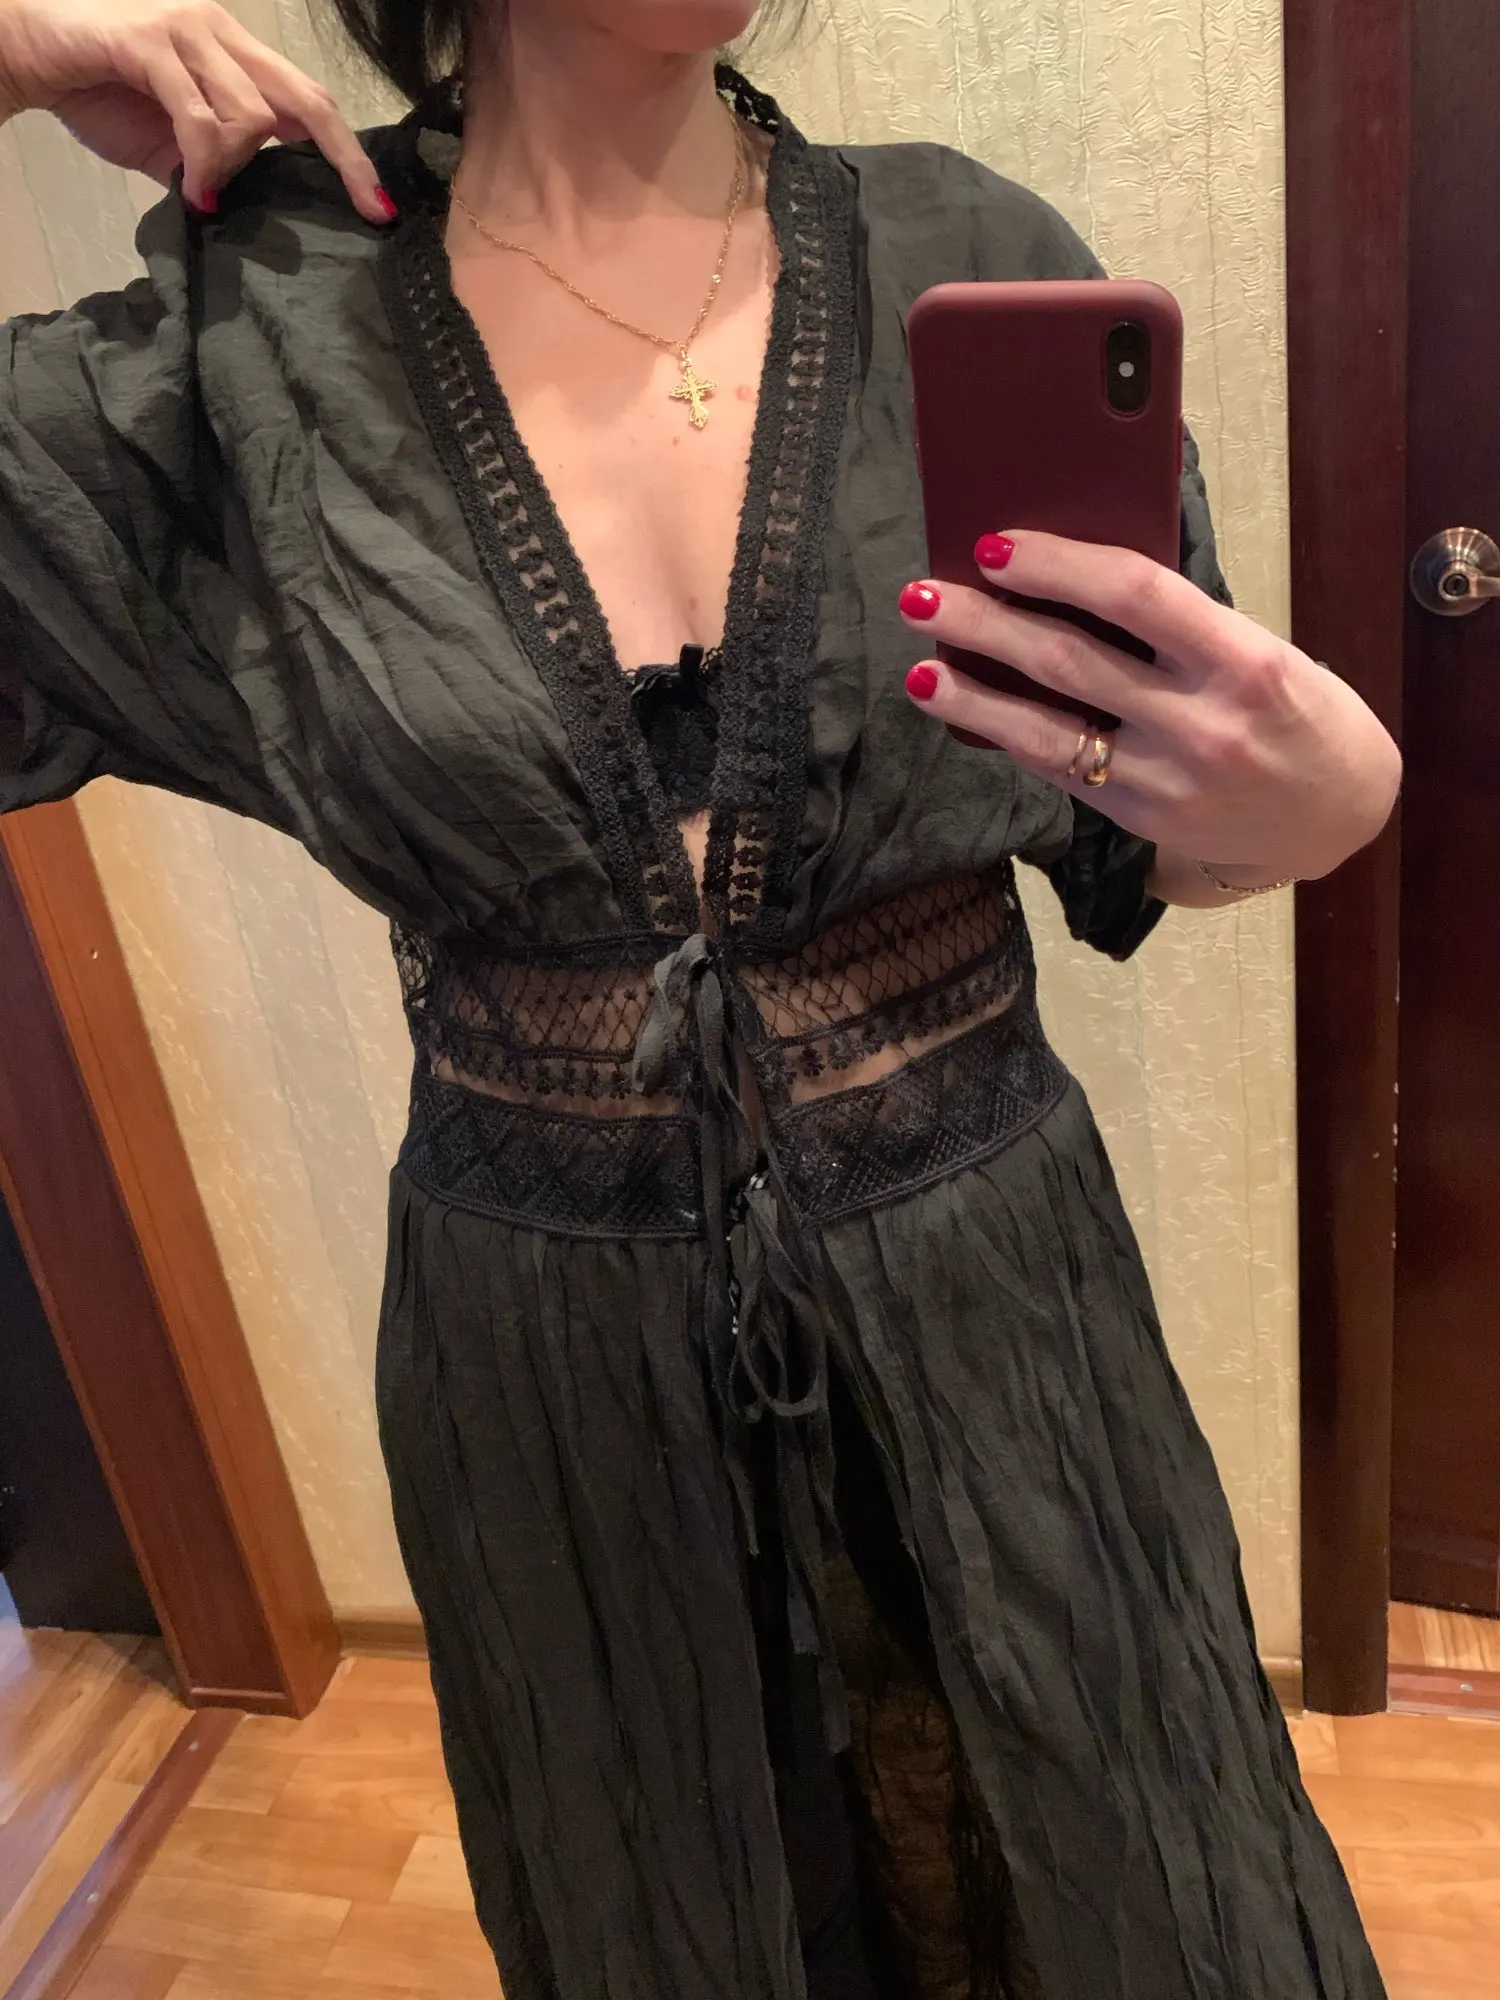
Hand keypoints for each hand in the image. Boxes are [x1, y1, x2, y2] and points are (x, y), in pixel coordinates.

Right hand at [0, 0, 391, 221]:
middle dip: (344, 161)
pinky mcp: (149, 41)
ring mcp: (187, 29)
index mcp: (235, 52)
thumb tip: (256, 209)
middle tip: (365, 211)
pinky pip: (202, 117)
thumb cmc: (101, 92)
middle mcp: (221, 30)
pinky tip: (191, 188)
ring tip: (200, 186)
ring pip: (254, 117)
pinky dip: (204, 162)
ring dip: (233, 168)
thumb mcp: (175, 144)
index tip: (379, 207)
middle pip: (307, 99)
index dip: (350, 155)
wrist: (30, 55)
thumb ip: (220, 165)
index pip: (311, 101)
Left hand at [898, 532, 1401, 889]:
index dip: (1056, 566)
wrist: (1332, 816)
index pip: (1135, 595)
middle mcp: (1202, 724)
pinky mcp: (1138, 818)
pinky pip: (1057, 767)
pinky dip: (1004, 734)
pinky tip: (962, 711)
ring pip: (1046, 729)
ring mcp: (1165, 779)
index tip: (996, 546)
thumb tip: (1071, 574)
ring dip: (972, 694)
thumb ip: (1180, 622)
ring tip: (918, 666)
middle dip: (986, 623)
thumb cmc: (1294, 710)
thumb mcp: (1261, 650)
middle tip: (922, 593)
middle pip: (1070, 661)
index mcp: (1244, 662)